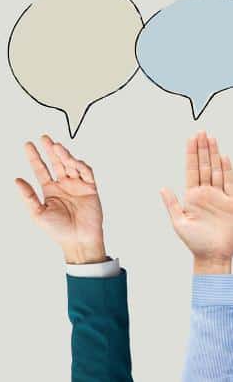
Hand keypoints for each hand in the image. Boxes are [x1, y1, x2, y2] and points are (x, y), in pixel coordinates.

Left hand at [15, 135, 105, 263]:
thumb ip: (28, 196)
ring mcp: (77, 185)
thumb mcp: (37, 213)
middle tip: (43, 138)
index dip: (34, 157)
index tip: (28, 145)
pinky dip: (80, 165)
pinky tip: (72, 161)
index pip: (40, 169)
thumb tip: (16, 180)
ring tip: (56, 147)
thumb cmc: (58, 230)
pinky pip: (86, 173)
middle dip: (50, 150)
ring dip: (64, 155)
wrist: (78, 241)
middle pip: (56, 162)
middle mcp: (63, 185)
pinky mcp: (90, 189)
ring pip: (70, 164)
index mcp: (49, 190)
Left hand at [161, 131, 232, 273]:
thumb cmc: (195, 242)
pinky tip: (224, 157)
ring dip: (214, 154)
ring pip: (217, 170)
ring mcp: (220, 197)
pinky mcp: (232, 203)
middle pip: (205, 166)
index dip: (192, 154)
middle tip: (200, 132)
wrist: (214, 256)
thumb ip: (172, 204)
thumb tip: (162, 188)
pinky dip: (228, 170)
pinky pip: (230, 183)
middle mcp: (206, 193)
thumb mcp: (179, 222)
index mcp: (192, 196)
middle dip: (202, 149)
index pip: (192, 169)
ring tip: (211, 139)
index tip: (191, 139)